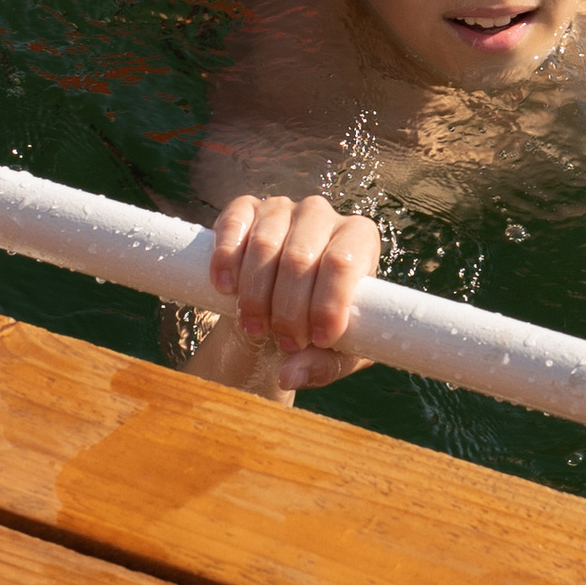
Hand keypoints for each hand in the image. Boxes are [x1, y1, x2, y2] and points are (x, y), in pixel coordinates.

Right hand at [205, 192, 380, 393]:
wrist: (280, 312)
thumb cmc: (320, 331)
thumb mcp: (336, 355)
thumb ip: (321, 367)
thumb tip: (288, 375)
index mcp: (359, 239)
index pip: (344, 262)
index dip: (328, 302)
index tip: (317, 340)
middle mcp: (323, 215)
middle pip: (301, 256)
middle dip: (289, 308)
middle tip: (285, 343)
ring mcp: (282, 208)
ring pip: (265, 243)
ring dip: (256, 294)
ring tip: (256, 328)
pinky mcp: (245, 209)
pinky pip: (232, 223)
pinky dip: (226, 257)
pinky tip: (226, 289)